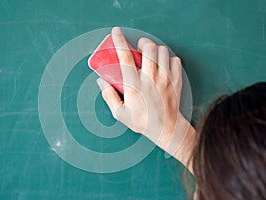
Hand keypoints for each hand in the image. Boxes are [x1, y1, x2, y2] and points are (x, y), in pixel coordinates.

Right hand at [96, 27, 194, 165]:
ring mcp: (165, 79)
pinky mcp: (176, 81)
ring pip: (163, 51)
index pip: (125, 57)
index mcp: (135, 85)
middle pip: (148, 48)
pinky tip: (164, 64)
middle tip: (139, 47)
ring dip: (156, 49)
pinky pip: (176, 60)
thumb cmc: (142, 121)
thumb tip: (100, 81)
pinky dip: (169, 58)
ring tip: (152, 55)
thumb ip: (108, 96)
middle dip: (143, 42)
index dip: (119, 41)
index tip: (116, 32)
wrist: (166, 128)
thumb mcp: (119, 113)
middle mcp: (151, 78)